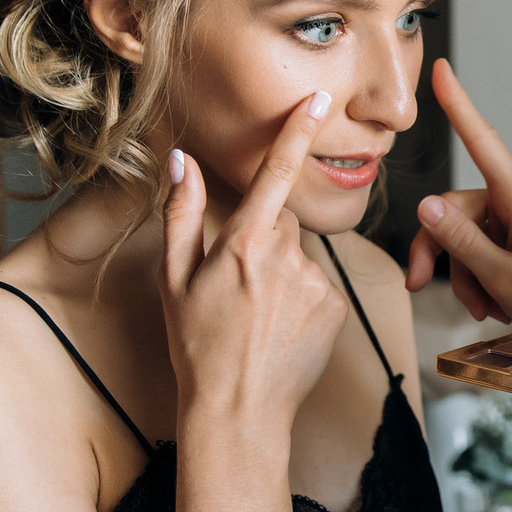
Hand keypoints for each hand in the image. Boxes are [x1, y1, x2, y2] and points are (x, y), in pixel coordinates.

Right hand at [160, 94, 349, 434]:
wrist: (238, 412)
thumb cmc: (197, 347)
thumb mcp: (175, 280)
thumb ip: (181, 215)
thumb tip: (180, 161)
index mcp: (243, 245)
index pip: (275, 174)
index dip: (297, 131)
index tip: (319, 99)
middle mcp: (286, 259)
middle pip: (284, 221)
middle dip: (265, 240)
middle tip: (237, 285)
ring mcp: (316, 284)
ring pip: (301, 257)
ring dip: (283, 274)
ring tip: (258, 316)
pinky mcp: (337, 308)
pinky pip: (320, 286)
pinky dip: (303, 300)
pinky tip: (281, 329)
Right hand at [403, 60, 511, 332]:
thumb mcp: (505, 280)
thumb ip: (463, 242)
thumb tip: (427, 203)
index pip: (483, 142)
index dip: (459, 104)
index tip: (441, 69)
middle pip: (455, 208)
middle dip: (440, 251)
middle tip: (420, 286)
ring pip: (464, 235)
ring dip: (465, 275)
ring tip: (484, 308)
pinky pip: (482, 248)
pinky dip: (480, 278)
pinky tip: (494, 304)